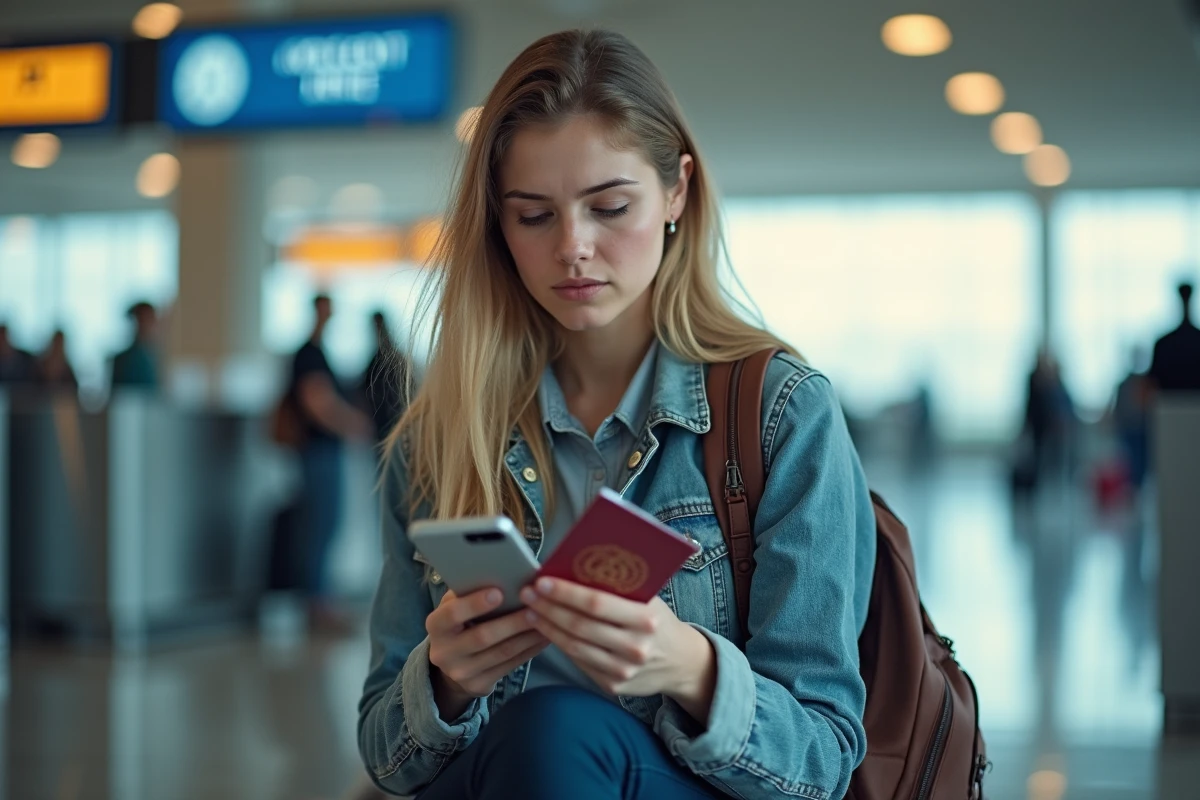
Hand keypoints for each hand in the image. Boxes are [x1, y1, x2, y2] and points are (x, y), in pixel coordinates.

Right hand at [426, 588, 549, 714]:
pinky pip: (510, 665)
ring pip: (501, 653)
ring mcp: (461, 672)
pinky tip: (544, 637)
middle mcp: (444, 652)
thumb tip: (501, 574)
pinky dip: (530, 649)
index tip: (498, 592)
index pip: (452, 614)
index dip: (474, 604)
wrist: (452, 665)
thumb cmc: (459, 623)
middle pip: (482, 636)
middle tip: (535, 607)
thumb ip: (468, 592)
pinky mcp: (479, 685)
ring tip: (547, 620)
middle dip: (511, 622)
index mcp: (436, 626)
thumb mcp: (454, 607)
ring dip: (527, 636)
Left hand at [519, 577, 715, 707]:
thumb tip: (574, 566)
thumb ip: (620, 587)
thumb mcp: (649, 599)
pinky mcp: (613, 686)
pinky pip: (580, 662)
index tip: (541, 581)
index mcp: (646, 619)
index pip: (597, 603)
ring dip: (547, 627)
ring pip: (574, 647)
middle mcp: (636, 647)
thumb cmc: (658, 620)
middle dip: (549, 608)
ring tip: (530, 611)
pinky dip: (561, 644)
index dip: (565, 593)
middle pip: (580, 626)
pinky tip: (548, 630)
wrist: (681, 662)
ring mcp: (624, 671)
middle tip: (528, 593)